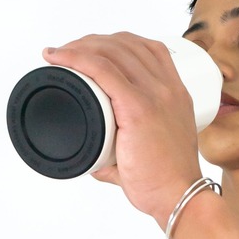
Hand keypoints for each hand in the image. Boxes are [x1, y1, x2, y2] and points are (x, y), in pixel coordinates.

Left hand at [42, 33, 202, 230]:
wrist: (180, 197)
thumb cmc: (166, 181)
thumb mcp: (154, 152)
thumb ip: (124, 153)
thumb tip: (96, 160)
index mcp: (175, 93)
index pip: (146, 48)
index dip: (116, 42)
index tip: (91, 50)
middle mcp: (167, 88)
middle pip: (125, 44)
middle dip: (92, 42)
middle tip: (67, 54)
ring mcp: (155, 95)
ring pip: (112, 51)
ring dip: (80, 46)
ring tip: (59, 55)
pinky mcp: (138, 108)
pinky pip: (103, 70)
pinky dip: (77, 58)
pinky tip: (59, 58)